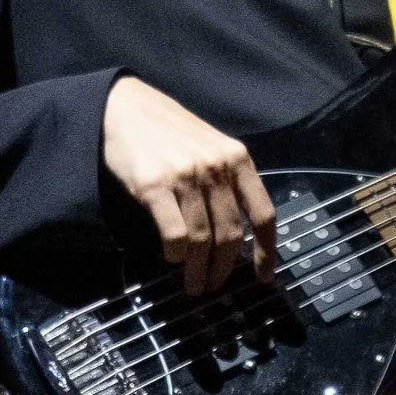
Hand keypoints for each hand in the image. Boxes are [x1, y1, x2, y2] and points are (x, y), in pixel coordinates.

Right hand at [101, 75, 277, 293]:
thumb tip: (237, 233)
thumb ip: (228, 181)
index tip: (264, 277)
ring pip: (202, 239)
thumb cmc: (171, 132)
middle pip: (231, 234)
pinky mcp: (154, 187)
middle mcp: (217, 168)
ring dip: (198, 269)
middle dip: (224, 268)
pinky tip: (171, 258)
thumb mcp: (212, 148)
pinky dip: (174, 254)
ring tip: (193, 284)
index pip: (264, 213)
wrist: (128, 108)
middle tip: (214, 286)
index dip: (267, 250)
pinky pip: (173, 234)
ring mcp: (186, 177)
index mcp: (239, 160)